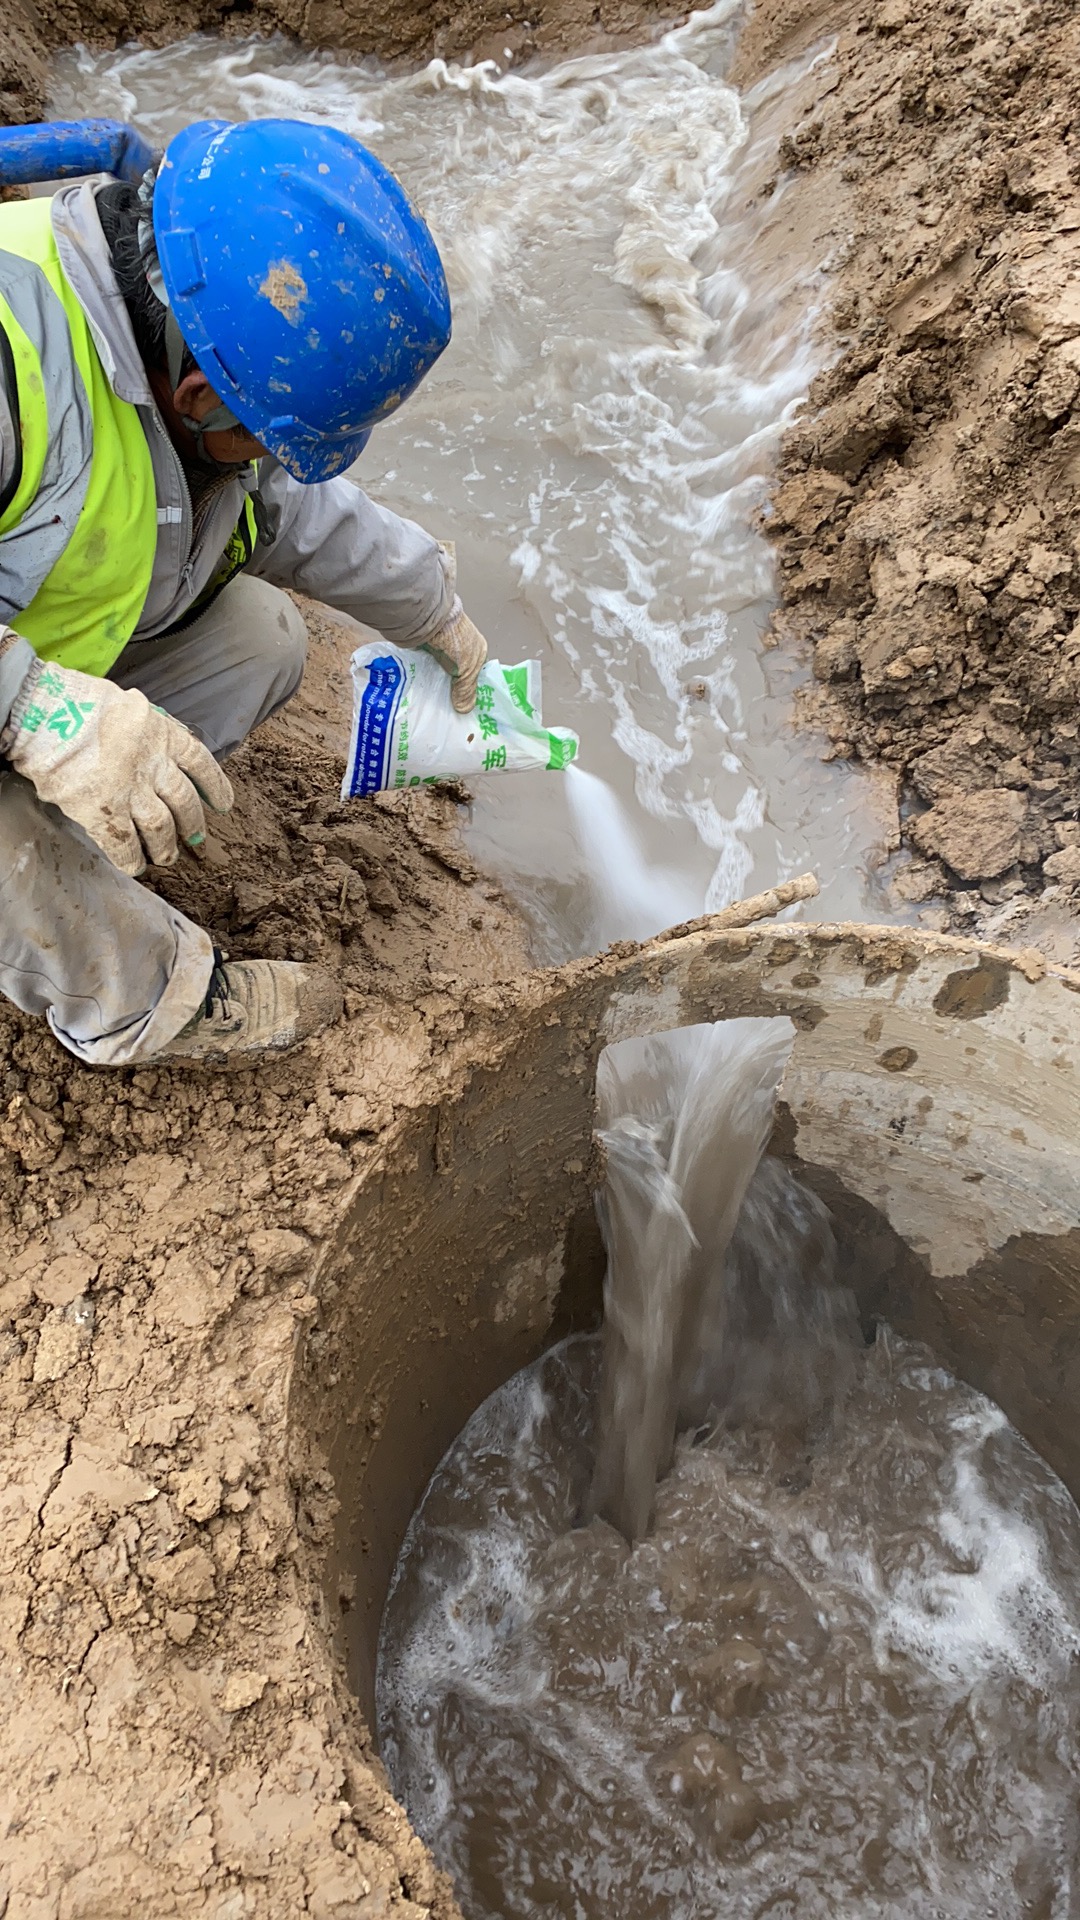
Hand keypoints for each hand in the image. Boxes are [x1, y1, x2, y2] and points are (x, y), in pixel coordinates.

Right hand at [1, 658, 232, 874]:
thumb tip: (154, 753)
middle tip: (194, 839)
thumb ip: (145, 733)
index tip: (224, 804)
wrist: (44, 713)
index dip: (215, 786)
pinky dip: (131, 858)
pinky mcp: (103, 812)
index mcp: (161, 733)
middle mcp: (153, 764)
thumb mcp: (127, 708)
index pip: (200, 763)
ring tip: (166, 858)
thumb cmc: (77, 703)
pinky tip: (133, 866)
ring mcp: (130, 791)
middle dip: (192, 824)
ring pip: (161, 828)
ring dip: (165, 847)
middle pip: (184, 801)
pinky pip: (124, 844)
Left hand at [422, 607, 487, 712]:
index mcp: (477, 649)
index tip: (462, 703)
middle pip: (456, 672)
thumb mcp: (466, 670)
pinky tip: (421, 684)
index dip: (469, 688)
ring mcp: (443, 644)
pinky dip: (424, 673)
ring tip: (431, 697)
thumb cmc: (455, 638)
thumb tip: (464, 709)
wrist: (429, 618)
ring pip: (440, 669)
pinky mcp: (427, 644)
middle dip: (451, 686)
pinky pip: (427, 663)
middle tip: (445, 704)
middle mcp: (461, 645)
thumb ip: (466, 690)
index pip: (475, 674)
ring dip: (436, 680)